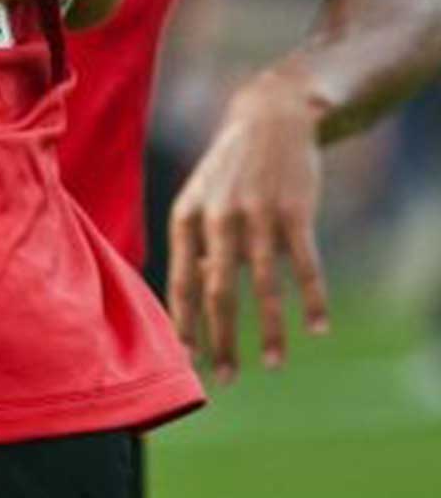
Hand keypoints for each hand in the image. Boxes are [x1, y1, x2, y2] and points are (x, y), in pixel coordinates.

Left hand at [167, 69, 329, 382]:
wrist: (270, 117)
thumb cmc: (231, 168)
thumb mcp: (202, 197)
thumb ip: (198, 242)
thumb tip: (199, 293)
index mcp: (186, 217)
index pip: (181, 281)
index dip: (184, 324)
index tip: (188, 362)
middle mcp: (217, 218)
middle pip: (216, 292)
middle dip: (221, 340)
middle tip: (226, 379)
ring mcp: (256, 214)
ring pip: (260, 286)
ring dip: (267, 331)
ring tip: (273, 364)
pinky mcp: (294, 211)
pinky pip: (304, 265)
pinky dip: (311, 299)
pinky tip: (317, 328)